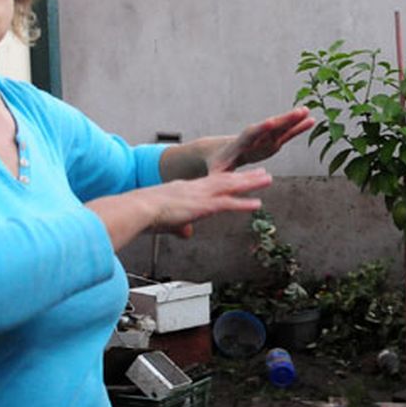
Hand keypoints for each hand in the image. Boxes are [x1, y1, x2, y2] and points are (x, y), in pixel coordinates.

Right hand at [146, 168, 273, 240]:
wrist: (137, 209)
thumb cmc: (144, 215)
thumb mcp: (165, 221)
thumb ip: (179, 226)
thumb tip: (186, 234)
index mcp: (186, 189)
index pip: (212, 181)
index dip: (228, 177)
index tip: (240, 174)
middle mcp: (196, 188)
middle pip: (226, 179)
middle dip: (245, 176)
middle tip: (262, 172)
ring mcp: (200, 196)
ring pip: (231, 186)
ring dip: (251, 183)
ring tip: (268, 179)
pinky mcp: (202, 206)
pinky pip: (228, 204)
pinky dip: (244, 204)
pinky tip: (257, 204)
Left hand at [208, 108, 314, 172]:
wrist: (221, 152)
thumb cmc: (218, 163)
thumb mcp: (217, 171)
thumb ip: (218, 175)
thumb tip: (215, 181)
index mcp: (242, 143)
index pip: (251, 134)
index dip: (261, 129)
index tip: (271, 122)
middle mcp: (255, 136)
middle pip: (271, 126)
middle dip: (284, 119)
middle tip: (299, 111)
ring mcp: (265, 137)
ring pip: (281, 127)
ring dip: (294, 119)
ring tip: (307, 111)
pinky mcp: (273, 141)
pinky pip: (287, 133)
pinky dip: (298, 128)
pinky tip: (310, 121)